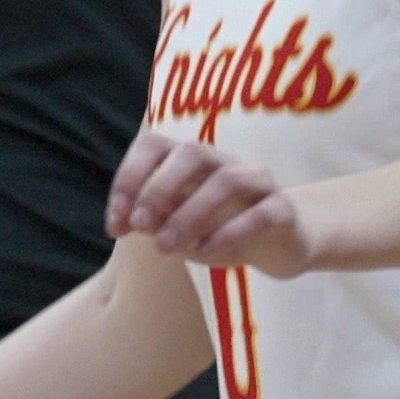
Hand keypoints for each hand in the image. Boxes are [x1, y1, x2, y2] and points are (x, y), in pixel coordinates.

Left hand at [106, 132, 314, 273]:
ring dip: (190, 213)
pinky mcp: (283, 208)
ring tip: (165, 247)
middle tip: (140, 226)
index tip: (116, 222)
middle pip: (191, 153)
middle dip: (158, 188)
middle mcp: (225, 161)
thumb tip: (127, 220)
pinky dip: (229, 232)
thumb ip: (154, 220)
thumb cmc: (220, 229)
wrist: (282, 244)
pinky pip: (261, 213)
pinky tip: (204, 253)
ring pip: (227, 181)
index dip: (129, 178)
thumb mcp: (180, 226)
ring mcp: (258, 181)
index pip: (154, 145)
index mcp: (192, 160)